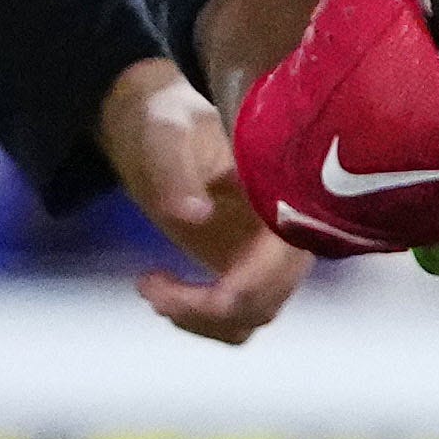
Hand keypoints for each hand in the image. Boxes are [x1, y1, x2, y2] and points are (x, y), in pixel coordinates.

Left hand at [106, 59, 297, 339]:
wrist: (163, 121)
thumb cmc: (168, 119)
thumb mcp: (164, 135)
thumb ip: (176, 171)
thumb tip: (196, 216)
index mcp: (284, 197)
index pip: (275, 270)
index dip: (229, 294)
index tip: (163, 281)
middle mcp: (289, 231)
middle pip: (264, 303)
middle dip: (205, 310)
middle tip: (149, 286)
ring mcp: (272, 254)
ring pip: (253, 316)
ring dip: (201, 319)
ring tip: (152, 288)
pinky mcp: (251, 266)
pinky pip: (239, 312)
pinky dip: (202, 316)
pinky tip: (164, 289)